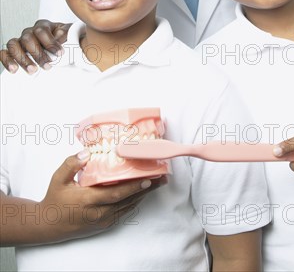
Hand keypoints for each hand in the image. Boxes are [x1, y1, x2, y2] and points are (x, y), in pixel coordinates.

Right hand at [0, 20, 70, 73]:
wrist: (62, 46)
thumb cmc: (64, 40)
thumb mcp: (69, 34)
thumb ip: (66, 33)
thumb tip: (59, 36)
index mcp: (43, 26)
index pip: (42, 30)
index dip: (50, 42)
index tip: (59, 53)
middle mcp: (29, 32)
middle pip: (27, 39)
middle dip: (38, 54)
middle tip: (48, 65)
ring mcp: (20, 41)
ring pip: (14, 45)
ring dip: (23, 59)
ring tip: (33, 70)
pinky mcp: (14, 51)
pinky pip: (4, 53)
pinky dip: (7, 61)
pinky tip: (14, 70)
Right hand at [1, 151, 165, 245]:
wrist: (48, 224)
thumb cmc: (55, 198)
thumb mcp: (58, 178)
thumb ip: (71, 164)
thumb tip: (86, 153)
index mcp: (89, 199)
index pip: (116, 193)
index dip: (134, 187)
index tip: (148, 178)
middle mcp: (99, 212)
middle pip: (127, 200)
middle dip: (146, 189)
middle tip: (161, 178)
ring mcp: (102, 220)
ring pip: (128, 206)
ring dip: (143, 195)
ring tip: (157, 183)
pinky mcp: (104, 224)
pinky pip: (123, 212)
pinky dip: (134, 202)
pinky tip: (142, 193)